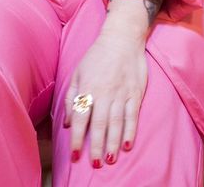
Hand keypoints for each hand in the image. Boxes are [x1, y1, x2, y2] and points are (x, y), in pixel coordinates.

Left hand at [64, 29, 147, 166]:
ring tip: (110, 159)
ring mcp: (121, 93)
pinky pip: (132, 115)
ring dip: (113, 143)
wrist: (122, 38)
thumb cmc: (97, 55)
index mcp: (88, 87)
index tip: (75, 155)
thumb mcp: (78, 72)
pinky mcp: (135, 93)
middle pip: (99, 124)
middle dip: (96, 146)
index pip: (81, 118)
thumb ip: (71, 97)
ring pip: (116, 123)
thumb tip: (69, 123)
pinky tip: (128, 145)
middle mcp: (104, 92)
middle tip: (95, 164)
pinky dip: (130, 131)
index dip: (78, 138)